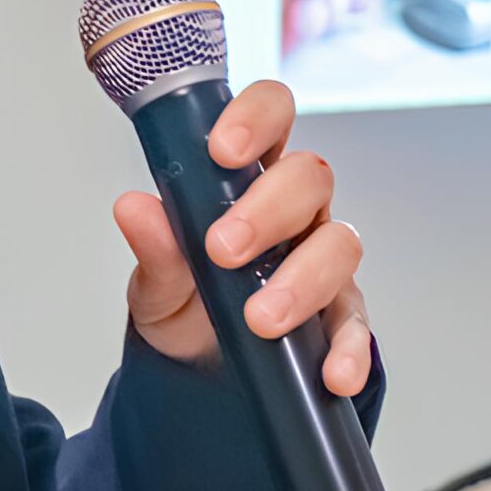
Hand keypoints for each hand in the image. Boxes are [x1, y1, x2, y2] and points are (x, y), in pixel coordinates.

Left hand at [111, 79, 373, 396]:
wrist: (200, 375)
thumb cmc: (186, 303)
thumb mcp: (159, 284)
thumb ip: (155, 248)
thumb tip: (133, 208)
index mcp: (251, 176)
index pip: (271, 116)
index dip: (256, 118)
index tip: (223, 151)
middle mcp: (296, 209)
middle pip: (310, 177)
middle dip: (268, 210)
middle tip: (223, 251)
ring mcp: (324, 258)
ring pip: (340, 244)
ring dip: (302, 280)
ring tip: (261, 319)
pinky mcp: (341, 315)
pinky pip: (357, 324)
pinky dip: (349, 348)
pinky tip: (333, 374)